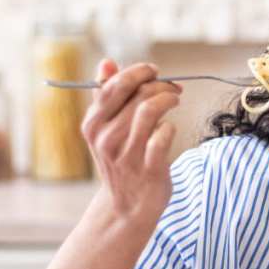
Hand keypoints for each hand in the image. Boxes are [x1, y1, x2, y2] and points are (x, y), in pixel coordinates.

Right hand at [80, 59, 181, 222]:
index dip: (137, 72)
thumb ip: (106, 96)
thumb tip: (106, 62)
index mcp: (93, 124)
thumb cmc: (120, 160)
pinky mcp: (148, 169)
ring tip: (175, 99)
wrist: (127, 206)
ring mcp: (126, 155)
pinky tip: (170, 129)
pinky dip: (170, 127)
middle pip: (136, 95)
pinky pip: (162, 136)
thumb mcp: (105, 129)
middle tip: (172, 88)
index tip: (153, 71)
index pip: (113, 85)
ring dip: (167, 99)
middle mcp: (106, 139)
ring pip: (148, 111)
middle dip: (159, 85)